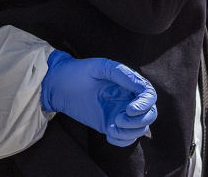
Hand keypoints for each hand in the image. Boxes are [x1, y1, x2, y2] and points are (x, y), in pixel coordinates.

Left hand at [40, 51, 157, 146]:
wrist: (58, 86)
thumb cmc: (79, 72)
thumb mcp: (100, 68)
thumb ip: (121, 74)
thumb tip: (141, 86)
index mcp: (128, 83)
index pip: (149, 95)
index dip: (144, 105)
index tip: (129, 109)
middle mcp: (127, 98)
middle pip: (149, 114)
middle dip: (139, 121)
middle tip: (118, 119)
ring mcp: (119, 112)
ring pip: (139, 128)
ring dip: (129, 132)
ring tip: (111, 128)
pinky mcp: (110, 124)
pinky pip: (125, 138)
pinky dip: (122, 140)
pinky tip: (109, 134)